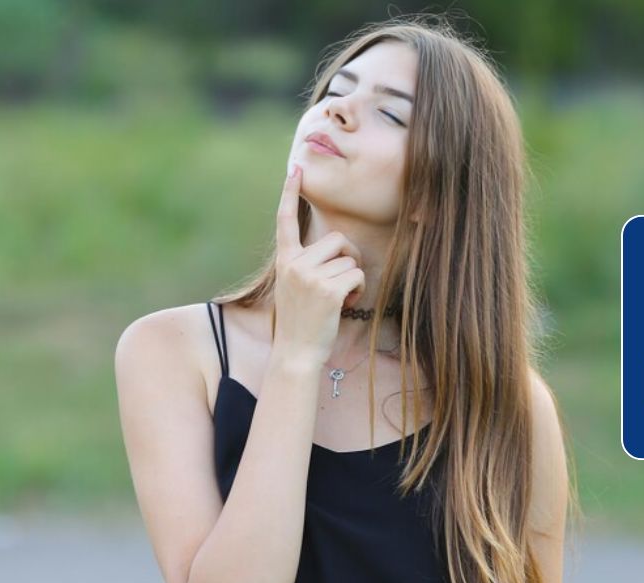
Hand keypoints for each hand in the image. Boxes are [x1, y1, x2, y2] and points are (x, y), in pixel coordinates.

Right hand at [270, 164, 363, 365]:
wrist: (296, 352)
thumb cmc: (300, 321)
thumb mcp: (292, 286)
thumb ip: (304, 264)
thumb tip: (332, 248)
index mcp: (284, 260)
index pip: (285, 220)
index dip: (290, 194)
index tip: (295, 170)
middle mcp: (294, 263)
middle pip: (337, 239)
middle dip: (348, 256)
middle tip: (342, 279)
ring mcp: (310, 276)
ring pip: (350, 259)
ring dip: (353, 278)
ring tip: (339, 298)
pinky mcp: (328, 289)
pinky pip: (358, 275)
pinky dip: (359, 290)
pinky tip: (346, 304)